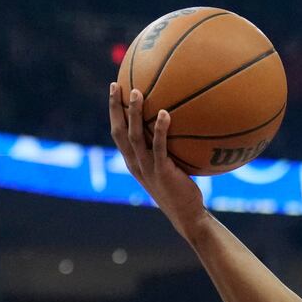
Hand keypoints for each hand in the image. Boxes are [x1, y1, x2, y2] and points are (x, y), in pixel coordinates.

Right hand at [108, 83, 205, 233]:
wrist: (187, 215)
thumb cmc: (182, 191)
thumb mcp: (170, 168)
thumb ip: (167, 151)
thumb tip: (180, 127)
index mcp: (133, 161)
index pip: (117, 133)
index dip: (113, 112)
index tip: (114, 91)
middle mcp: (135, 163)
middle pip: (118, 131)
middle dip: (115, 107)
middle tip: (116, 85)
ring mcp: (147, 168)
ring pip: (134, 136)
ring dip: (133, 113)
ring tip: (137, 93)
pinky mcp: (162, 172)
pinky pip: (159, 147)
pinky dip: (160, 130)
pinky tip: (165, 114)